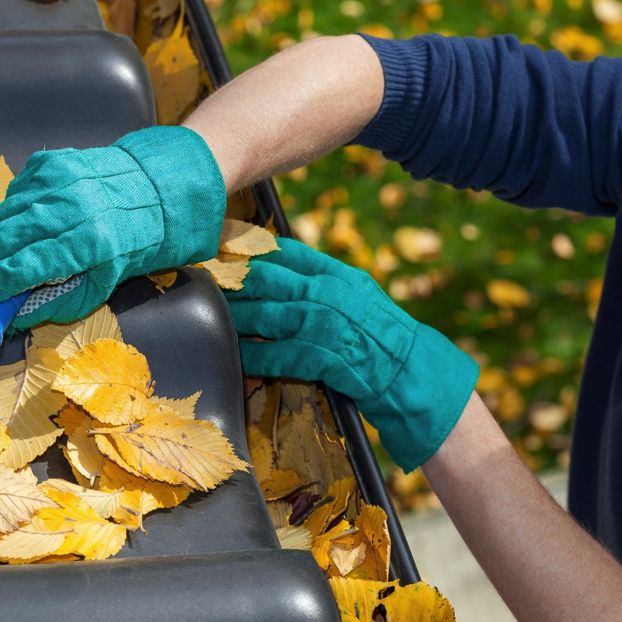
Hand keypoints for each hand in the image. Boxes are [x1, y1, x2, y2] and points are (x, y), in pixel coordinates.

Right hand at [0, 127, 224, 330]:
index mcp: (83, 243)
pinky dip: (14, 213)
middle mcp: (66, 208)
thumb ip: (55, 303)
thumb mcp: (102, 286)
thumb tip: (11, 317)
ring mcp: (55, 180)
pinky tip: (31, 224)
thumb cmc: (132, 244)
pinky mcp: (49, 162)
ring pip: (2, 217)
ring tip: (8, 257)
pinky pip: (15, 193)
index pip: (18, 271)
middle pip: (0, 241)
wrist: (154, 189)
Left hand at [225, 238, 478, 471]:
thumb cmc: (383, 336)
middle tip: (209, 281)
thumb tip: (282, 273)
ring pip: (266, 316)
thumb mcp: (357, 295)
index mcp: (338, 274)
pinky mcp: (325, 359)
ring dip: (235, 317)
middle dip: (234, 281)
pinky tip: (237, 355)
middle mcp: (330, 295)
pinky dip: (255, 357)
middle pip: (267, 280)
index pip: (286, 253)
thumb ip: (322, 282)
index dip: (251, 250)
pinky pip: (278, 356)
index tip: (224, 248)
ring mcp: (326, 326)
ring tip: (213, 316)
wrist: (413, 373)